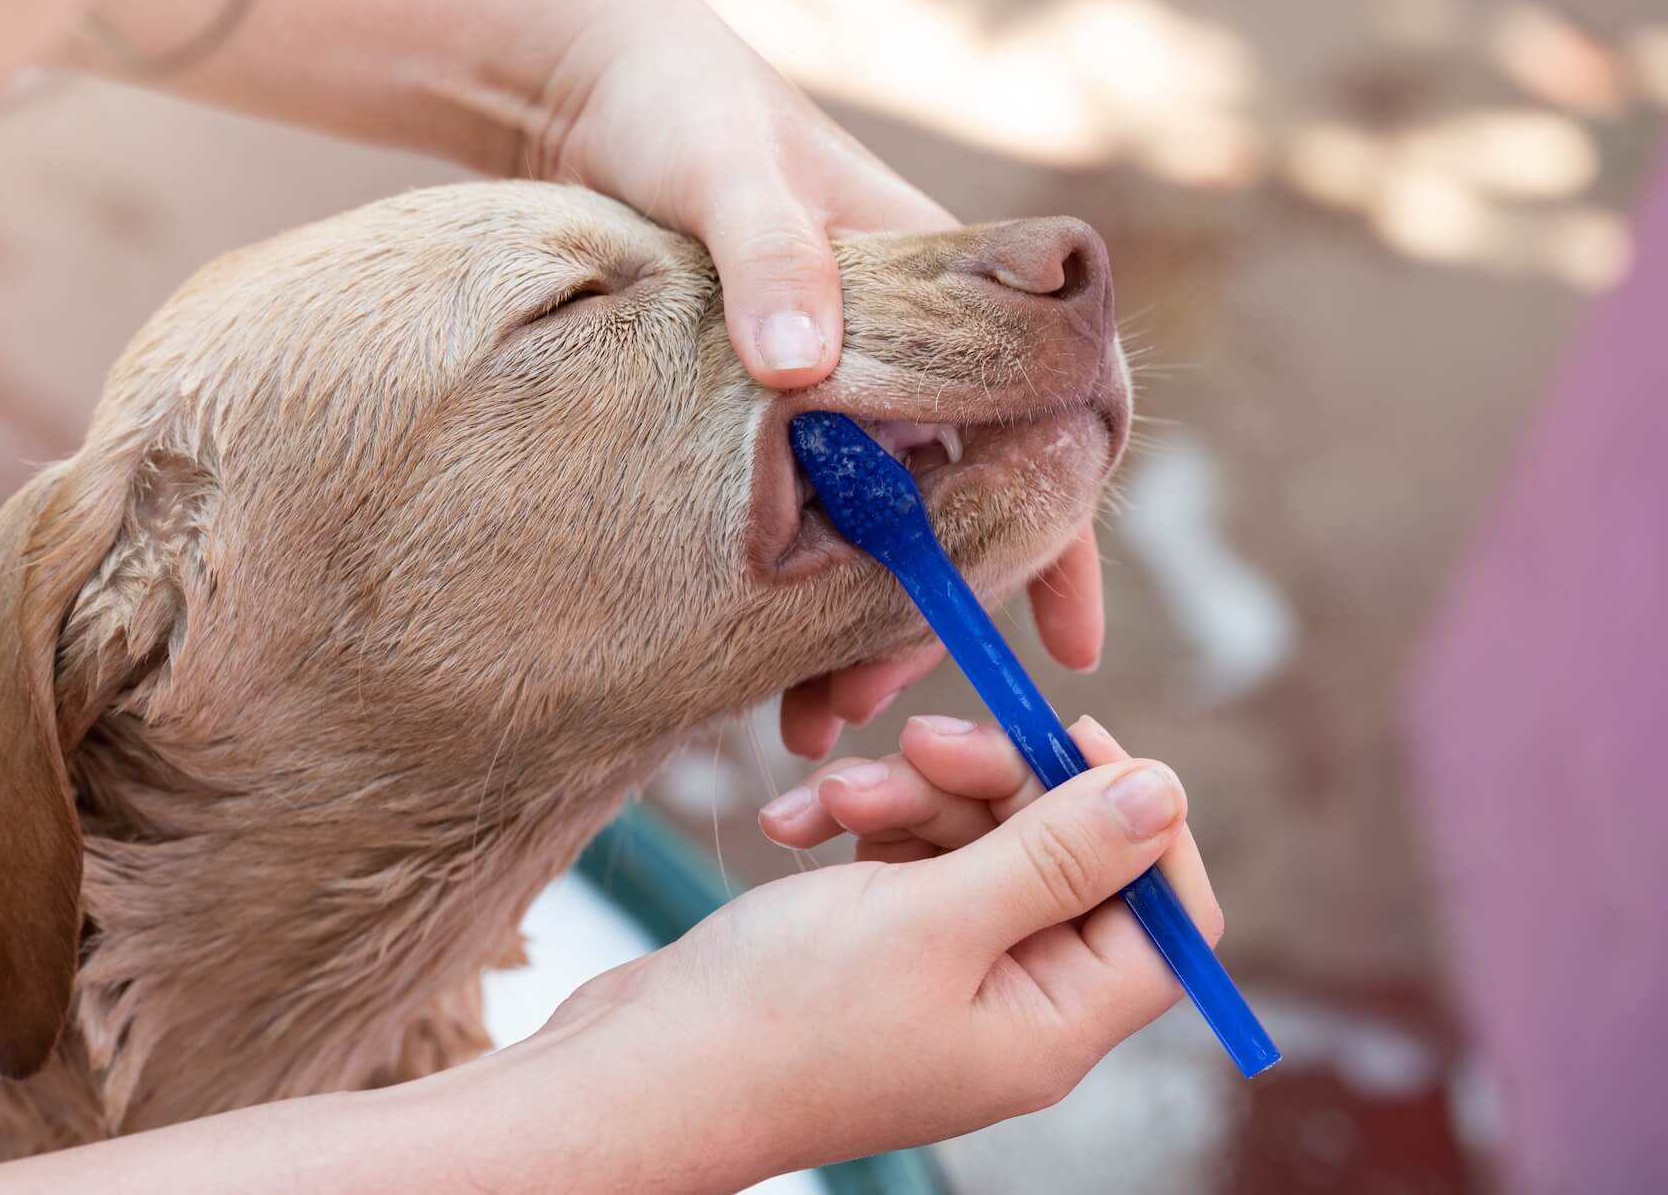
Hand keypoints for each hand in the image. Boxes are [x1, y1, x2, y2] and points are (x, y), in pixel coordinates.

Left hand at [524, 0, 1105, 750]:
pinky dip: (796, 589)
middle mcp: (907, 341)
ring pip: (891, 520)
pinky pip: (810, 512)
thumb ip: (766, 253)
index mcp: (941, 282)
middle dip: (939, 607)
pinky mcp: (770, 407)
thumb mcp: (721, 171)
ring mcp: (842, 377)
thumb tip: (800, 361)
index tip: (1067, 633)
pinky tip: (755, 662)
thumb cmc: (675, 104)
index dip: (1072, 522)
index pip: (1060, 404)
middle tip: (868, 698)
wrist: (585, 83)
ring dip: (863, 621)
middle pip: (970, 496)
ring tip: (810, 718)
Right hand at [540, 716, 1220, 1182]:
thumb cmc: (780, 1017)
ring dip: (907, 799)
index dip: (1133, 817)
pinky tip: (792, 823)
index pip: (1165, 913)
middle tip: (920, 745)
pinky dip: (859, 827)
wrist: (639, 1069)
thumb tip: (1167, 794)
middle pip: (1059, 855)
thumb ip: (1056, 853)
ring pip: (975, 840)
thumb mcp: (933, 919)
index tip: (1069, 737)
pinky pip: (906, 859)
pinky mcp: (877, 946)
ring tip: (831, 801)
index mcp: (1053, 1022)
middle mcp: (1010, 1002)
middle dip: (989, 785)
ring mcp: (941, 973)